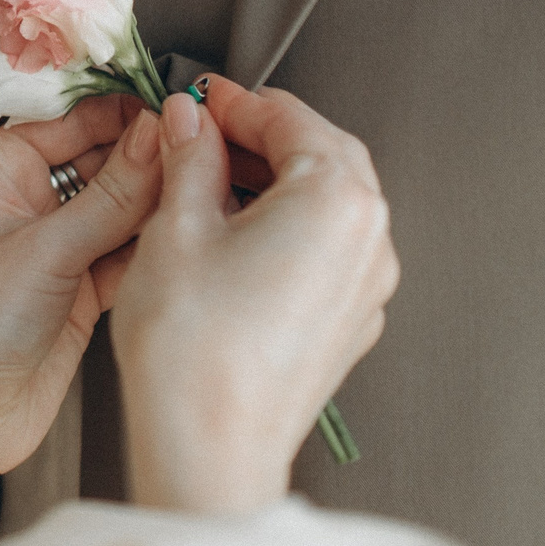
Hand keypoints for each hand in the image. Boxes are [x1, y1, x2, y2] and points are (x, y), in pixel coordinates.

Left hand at [0, 116, 165, 545]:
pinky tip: (190, 233)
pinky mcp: (82, 285)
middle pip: (105, 157)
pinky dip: (158, 243)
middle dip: (153, 156)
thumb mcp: (43, 250)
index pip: (73, 117)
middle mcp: (24, 197)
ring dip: (161, 201)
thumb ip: (111, 196)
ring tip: (210, 189)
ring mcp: (55, 242)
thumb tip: (158, 137)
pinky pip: (131, 248)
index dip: (127, 113)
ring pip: (124, 204)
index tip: (181, 111)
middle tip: (208, 151)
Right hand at [112, 78, 398, 512]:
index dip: (234, 101)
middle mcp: (368, 241)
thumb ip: (189, 157)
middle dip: (258, 136)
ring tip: (204, 181)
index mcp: (336, 201)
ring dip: (272, 180)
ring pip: (326, 203)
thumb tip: (189, 122)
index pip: (289, 117)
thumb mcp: (176, 225)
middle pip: (321, 155)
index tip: (196, 98)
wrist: (209, 447)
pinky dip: (283, 226)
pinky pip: (324, 250)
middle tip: (199, 130)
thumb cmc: (195, 349)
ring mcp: (365, 288)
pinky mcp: (348, 323)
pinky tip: (228, 235)